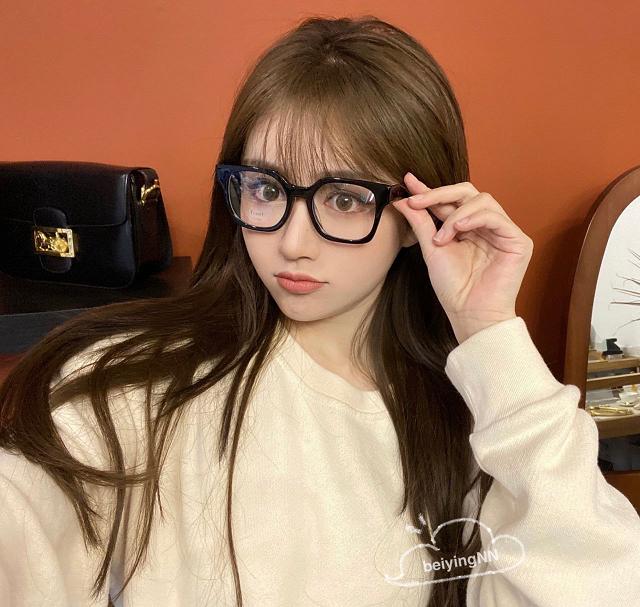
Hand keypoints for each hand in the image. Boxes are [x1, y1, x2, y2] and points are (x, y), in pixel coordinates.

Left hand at [391, 173, 533, 342]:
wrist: (469, 313)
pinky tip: (459, 230)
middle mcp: (487, 226)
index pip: (451, 200)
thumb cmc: (453, 287)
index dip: (430, 190)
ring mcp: (504, 232)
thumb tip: (403, 200)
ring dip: (455, 215)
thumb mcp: (432, 249)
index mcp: (468, 227)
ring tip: (441, 237)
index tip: (408, 182)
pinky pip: (497, 217)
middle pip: (468, 192)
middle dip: (440, 193)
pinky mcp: (518, 241)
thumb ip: (421, 223)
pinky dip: (474, 218)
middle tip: (418, 201)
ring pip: (482, 200)